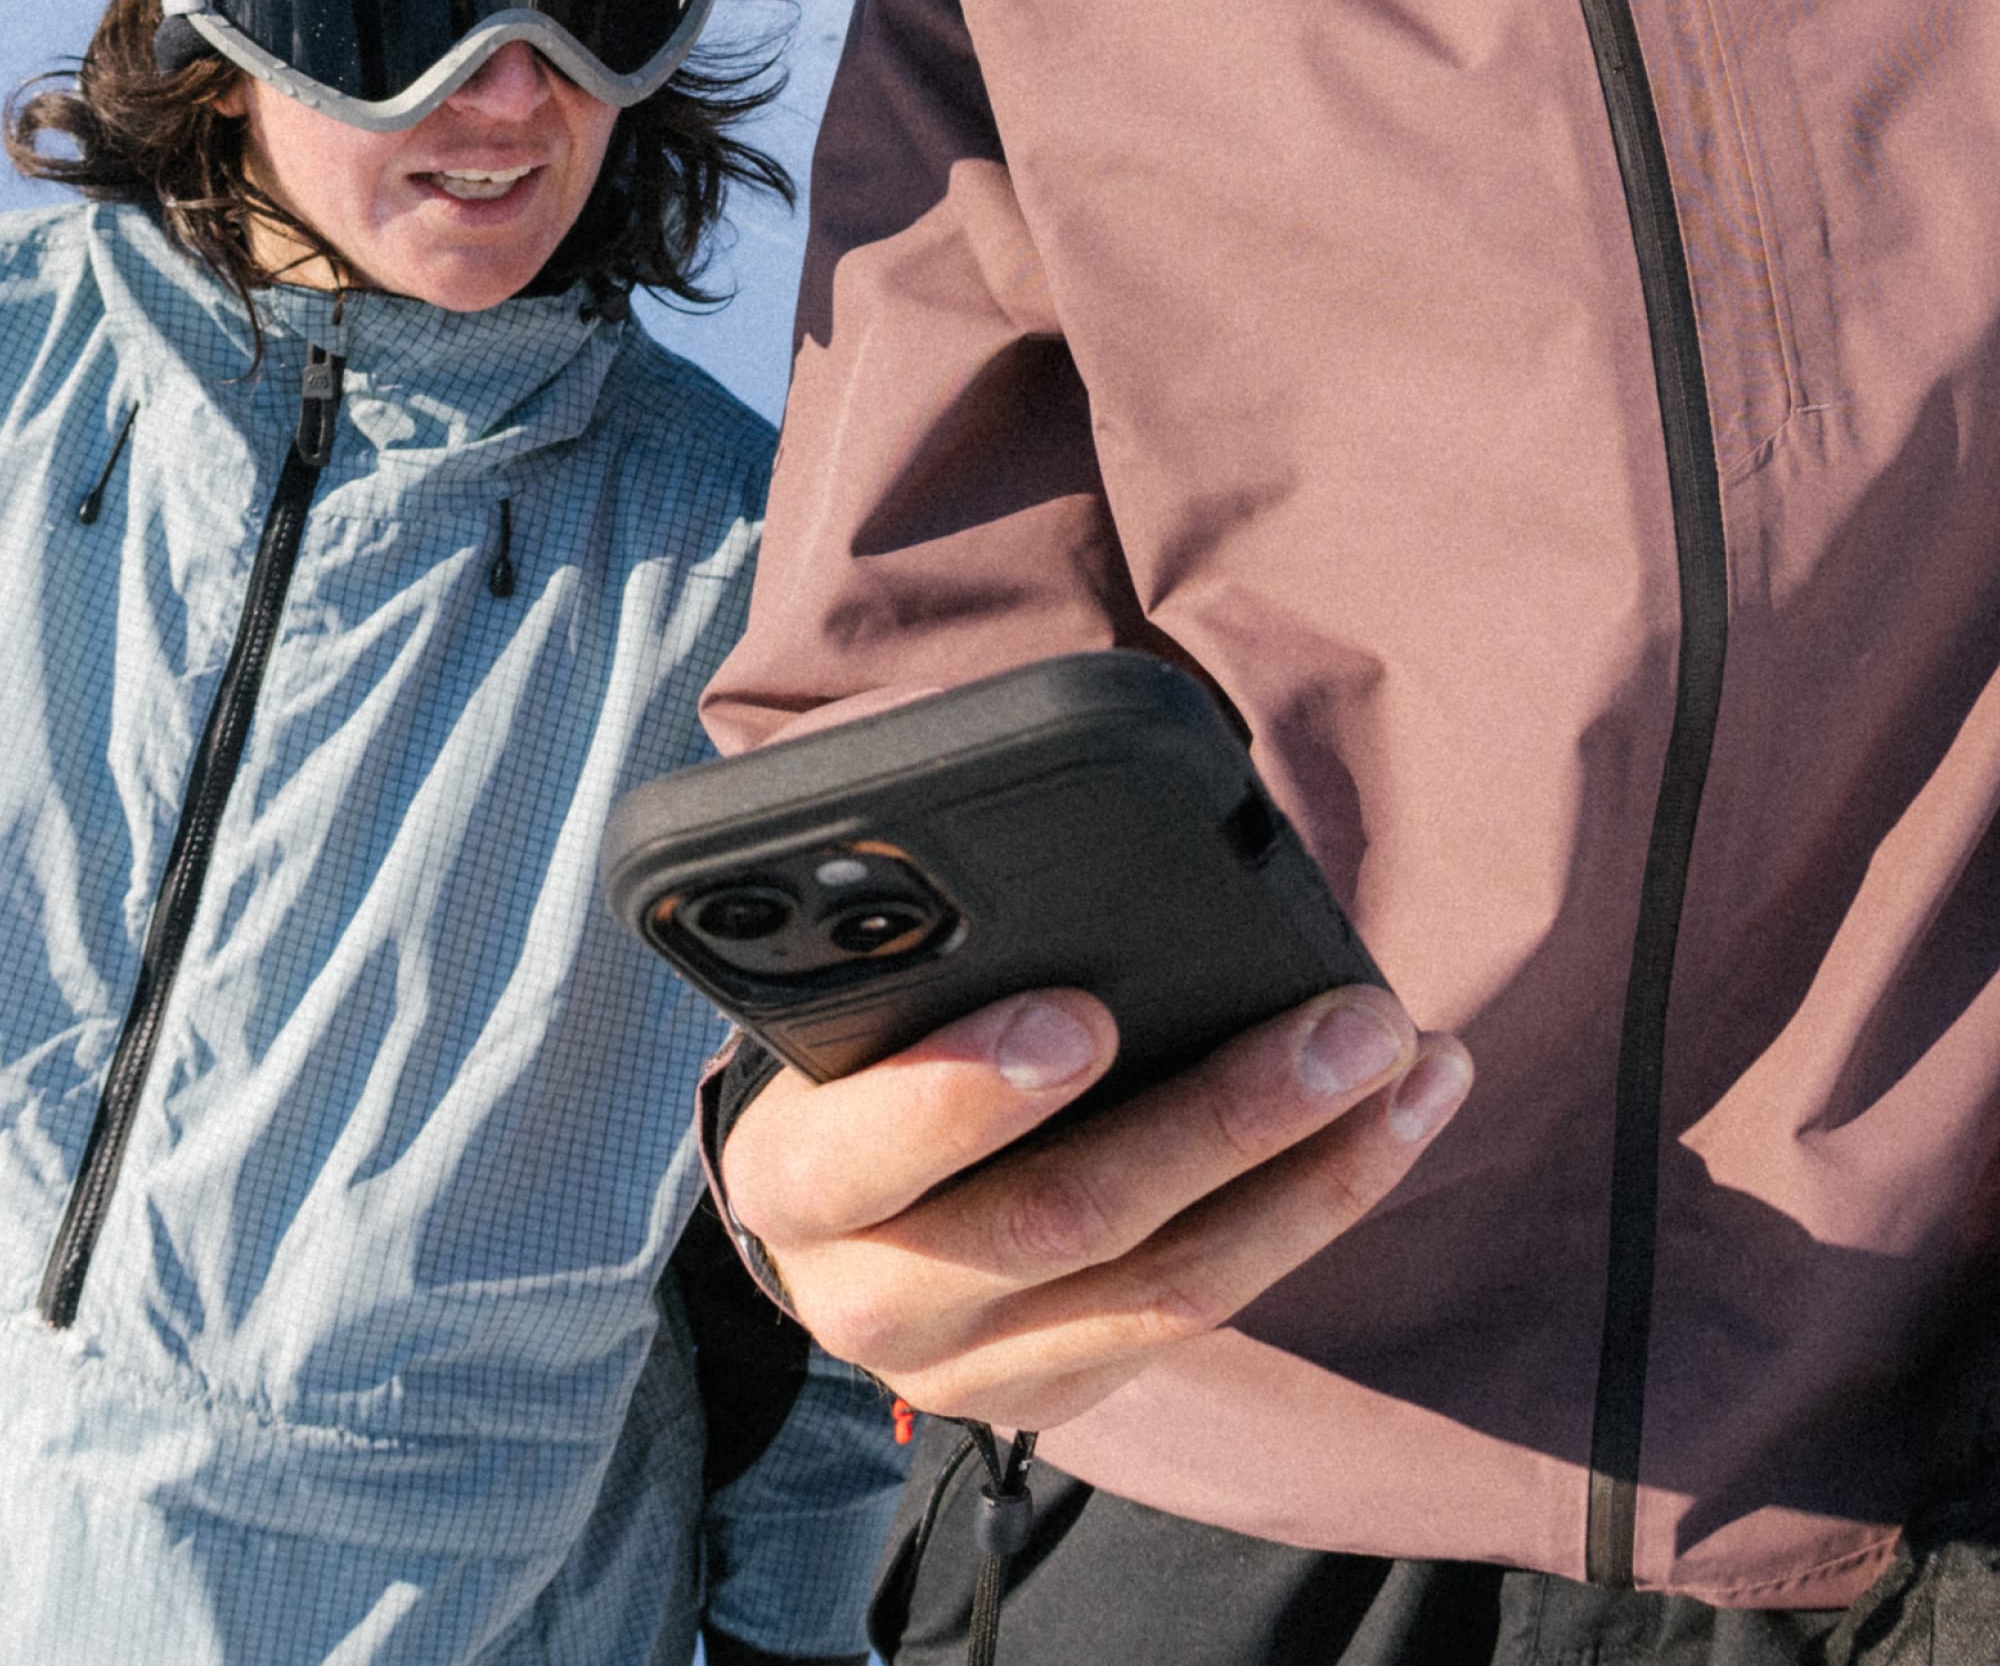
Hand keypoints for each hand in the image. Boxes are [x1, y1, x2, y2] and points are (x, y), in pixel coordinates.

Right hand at [721, 985, 1470, 1435]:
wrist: (832, 1210)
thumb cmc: (853, 1055)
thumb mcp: (842, 1004)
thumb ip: (915, 949)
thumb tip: (1063, 849)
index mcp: (790, 1178)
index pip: (862, 1150)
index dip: (968, 1089)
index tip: (1084, 1015)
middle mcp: (869, 1297)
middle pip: (1062, 1222)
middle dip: (1223, 1118)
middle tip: (1347, 1026)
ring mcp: (973, 1367)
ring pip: (1167, 1288)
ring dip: (1315, 1173)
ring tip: (1415, 1065)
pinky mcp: (1062, 1392)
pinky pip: (1202, 1311)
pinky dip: (1311, 1212)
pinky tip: (1392, 1123)